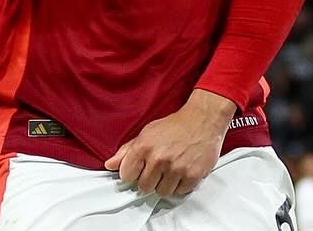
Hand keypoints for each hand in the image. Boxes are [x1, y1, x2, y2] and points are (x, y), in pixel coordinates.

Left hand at [104, 89, 232, 196]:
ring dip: (165, 184)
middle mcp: (159, 158)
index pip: (126, 175)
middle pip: (143, 187)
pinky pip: (179, 192)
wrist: (203, 120)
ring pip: (161, 192)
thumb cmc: (175, 125)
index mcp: (144, 146)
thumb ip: (127, 150)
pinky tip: (181, 171)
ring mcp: (176, 169)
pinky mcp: (192, 176)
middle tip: (158, 168)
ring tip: (170, 169)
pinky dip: (179, 185)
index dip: (132, 173)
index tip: (138, 169)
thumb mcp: (147, 132)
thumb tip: (110, 165)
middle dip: (149, 179)